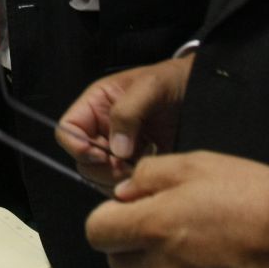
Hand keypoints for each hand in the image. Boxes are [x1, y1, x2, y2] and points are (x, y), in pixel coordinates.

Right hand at [57, 56, 191, 187]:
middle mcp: (102, 128)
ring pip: (100, 175)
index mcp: (96, 105)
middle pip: (82, 159)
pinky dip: (131, 186)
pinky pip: (122, 183)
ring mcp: (118, 148)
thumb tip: (117, 150)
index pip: (68, 130)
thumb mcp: (150, 87)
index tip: (100, 155)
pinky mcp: (136, 163)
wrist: (200, 89)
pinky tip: (148, 177)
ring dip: (116, 180)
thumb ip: (128, 112)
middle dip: (101, 168)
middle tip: (126, 168)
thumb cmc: (172, 80)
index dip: (77, 145)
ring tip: (140, 172)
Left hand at [84, 150, 268, 267]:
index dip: (110, 218)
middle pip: (117, 262)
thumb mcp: (200, 164)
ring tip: (191, 251)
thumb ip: (150, 175)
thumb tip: (123, 194)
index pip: (96, 232)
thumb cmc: (255, 199)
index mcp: (154, 227)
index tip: (130, 212)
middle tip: (166, 227)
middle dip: (132, 243)